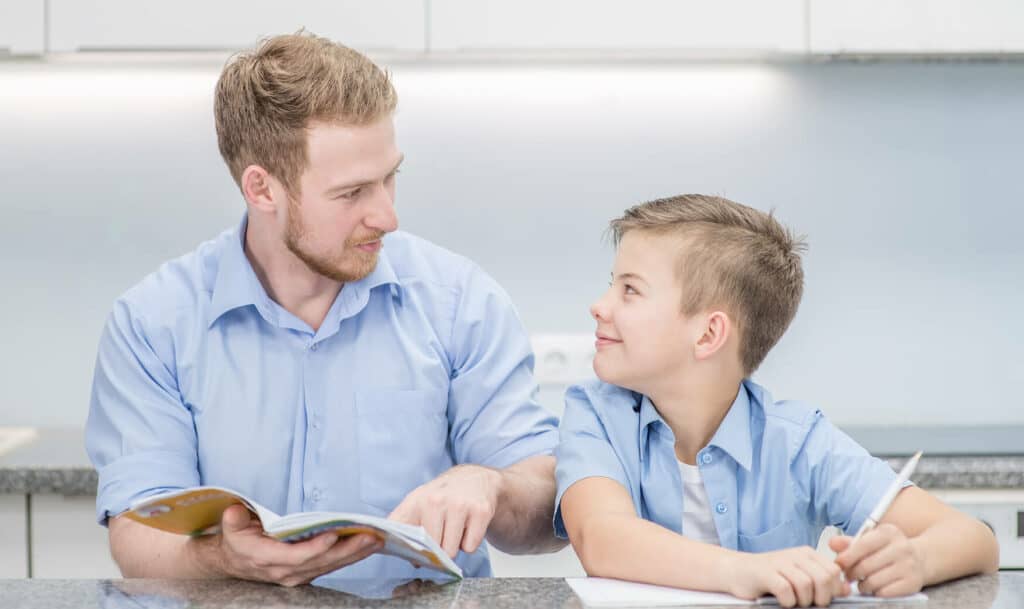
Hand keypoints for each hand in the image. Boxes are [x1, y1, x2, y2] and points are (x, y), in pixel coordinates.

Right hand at [191, 504, 382, 586]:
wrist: (235, 561)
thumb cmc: (237, 539)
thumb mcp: (231, 527)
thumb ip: (233, 521)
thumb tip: (235, 513)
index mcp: (267, 559)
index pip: (296, 556)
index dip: (315, 548)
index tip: (333, 535)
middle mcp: (286, 571)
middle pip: (322, 561)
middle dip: (348, 549)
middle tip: (371, 536)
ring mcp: (299, 574)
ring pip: (332, 565)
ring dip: (356, 552)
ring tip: (377, 539)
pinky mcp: (309, 571)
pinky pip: (333, 564)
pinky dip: (352, 555)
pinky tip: (369, 545)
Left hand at [388, 464, 500, 557]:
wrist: (475, 478)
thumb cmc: (444, 497)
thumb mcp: (419, 503)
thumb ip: (404, 527)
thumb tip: (406, 557)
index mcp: (416, 500)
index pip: (398, 528)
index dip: (397, 545)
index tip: (403, 556)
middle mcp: (436, 500)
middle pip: (429, 549)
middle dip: (435, 551)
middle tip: (441, 536)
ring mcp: (459, 504)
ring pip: (451, 551)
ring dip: (454, 547)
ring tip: (455, 529)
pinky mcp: (480, 511)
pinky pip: (470, 547)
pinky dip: (470, 543)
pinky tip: (468, 527)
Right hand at [727, 546, 849, 607]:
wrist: (736, 570)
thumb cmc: (768, 576)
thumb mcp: (799, 576)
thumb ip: (822, 581)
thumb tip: (845, 589)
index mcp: (806, 554)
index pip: (833, 571)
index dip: (833, 589)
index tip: (821, 597)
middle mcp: (795, 555)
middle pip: (823, 578)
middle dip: (820, 597)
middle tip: (809, 603)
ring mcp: (780, 563)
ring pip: (806, 585)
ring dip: (802, 601)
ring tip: (793, 601)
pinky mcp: (766, 574)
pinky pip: (786, 590)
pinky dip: (787, 601)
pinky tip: (782, 600)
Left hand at [831, 523, 925, 596]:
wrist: (920, 559)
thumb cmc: (888, 549)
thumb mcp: (871, 540)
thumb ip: (850, 542)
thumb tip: (832, 544)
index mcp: (888, 532)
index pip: (863, 545)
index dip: (847, 556)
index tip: (839, 563)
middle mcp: (901, 548)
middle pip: (866, 565)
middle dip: (852, 573)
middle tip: (848, 576)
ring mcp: (908, 566)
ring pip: (874, 581)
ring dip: (862, 585)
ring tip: (861, 582)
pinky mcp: (913, 583)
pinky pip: (885, 592)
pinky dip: (875, 592)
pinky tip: (875, 587)